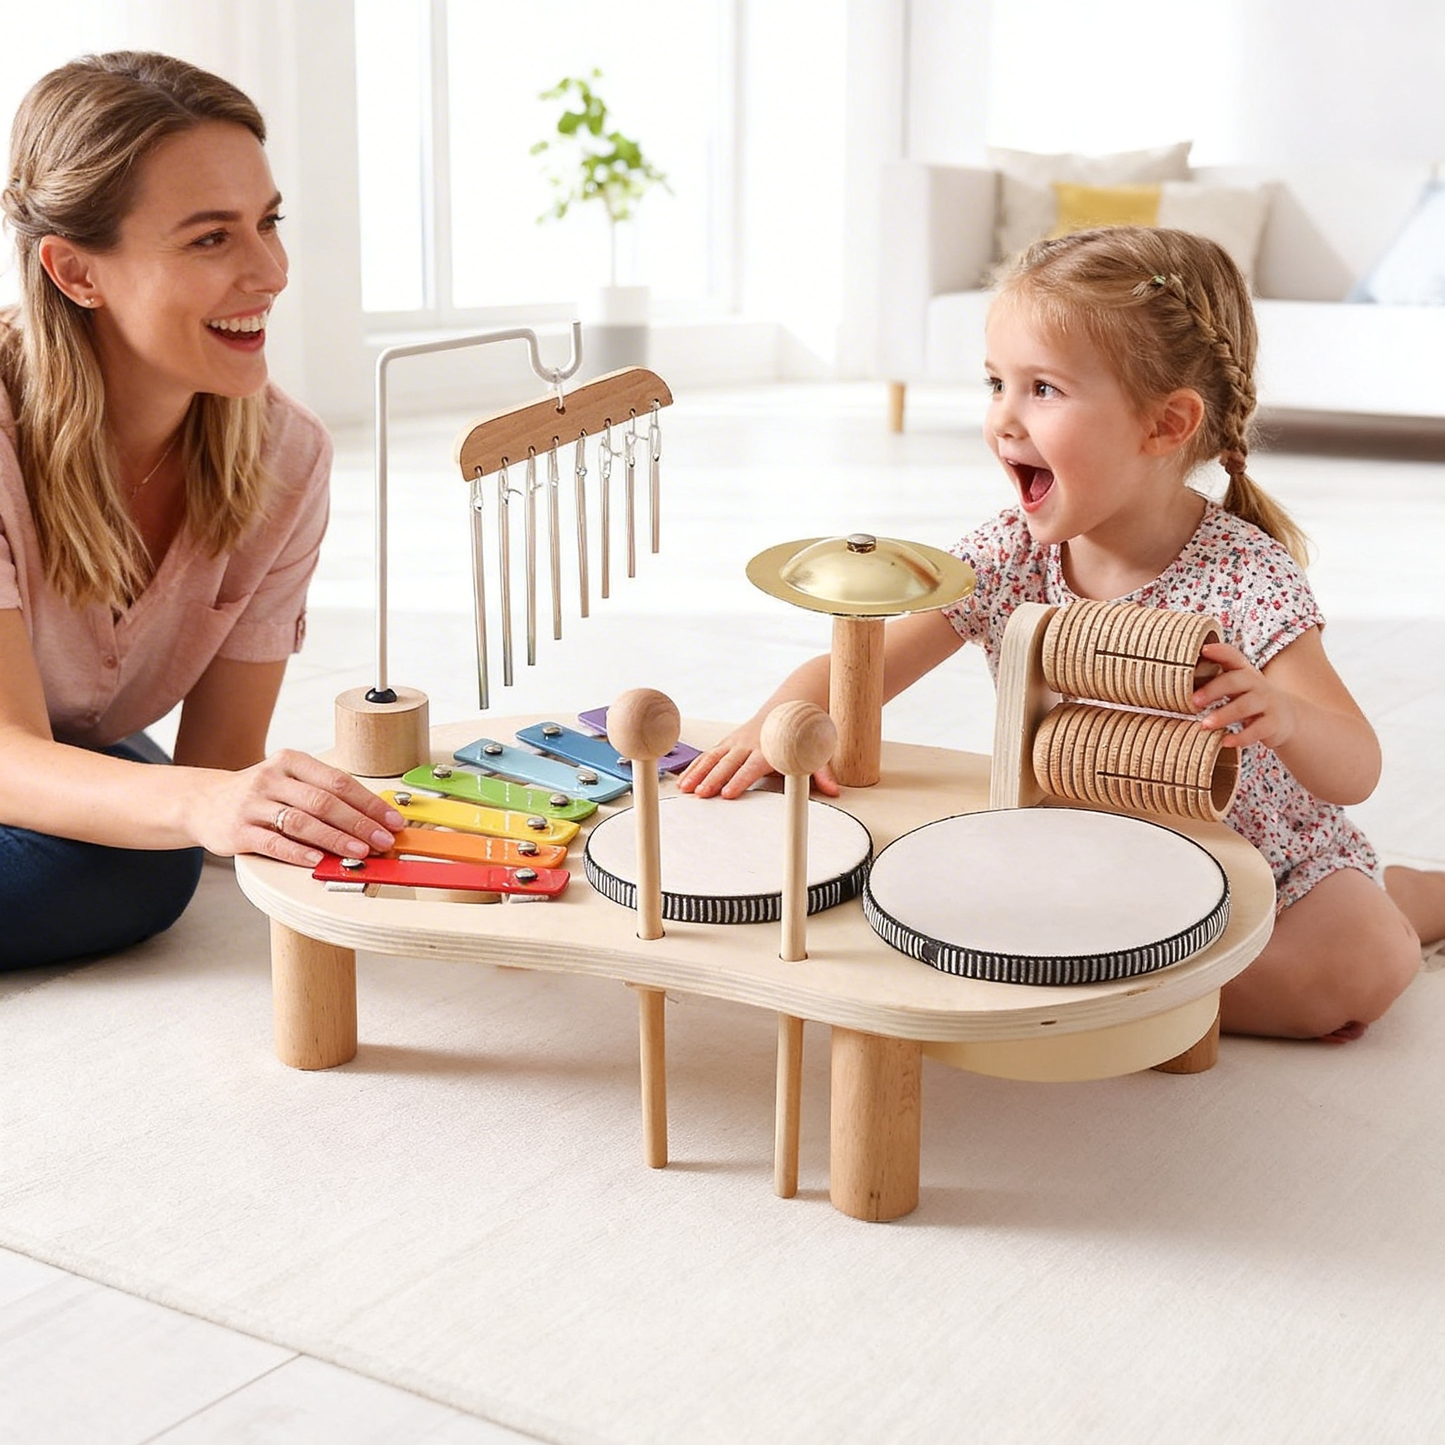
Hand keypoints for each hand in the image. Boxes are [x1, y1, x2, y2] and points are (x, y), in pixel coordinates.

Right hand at [190, 748, 404, 865]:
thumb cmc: (259, 795)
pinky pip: (273, 843)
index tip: (392, 820)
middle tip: (383, 839)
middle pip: (324, 801)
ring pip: (301, 822)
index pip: (339, 781)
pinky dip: (298, 853)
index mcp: (291, 761)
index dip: (369, 802)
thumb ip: (324, 794)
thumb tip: (372, 818)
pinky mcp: (238, 830)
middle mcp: (271, 778)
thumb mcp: (289, 782)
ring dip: (335, 839)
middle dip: (359, 823)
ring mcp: (253, 804)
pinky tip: (318, 860)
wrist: (202, 802)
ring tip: (360, 851)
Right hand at [677, 722, 839, 799]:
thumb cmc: (802, 733)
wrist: (791, 705)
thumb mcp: (816, 752)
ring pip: (713, 757)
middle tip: (702, 794)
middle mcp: (750, 743)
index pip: (752, 767)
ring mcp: (737, 741)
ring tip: (686, 789)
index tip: (728, 793)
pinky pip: (708, 755)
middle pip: (728, 764)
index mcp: (769, 748)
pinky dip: (695, 766)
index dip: (740, 780)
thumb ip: (821, 773)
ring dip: (698, 773)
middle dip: (713, 779)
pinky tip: (684, 781)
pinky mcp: (728, 741)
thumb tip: (835, 791)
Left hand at [1191, 641, 1298, 749]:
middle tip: (1193, 702)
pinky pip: (1258, 730)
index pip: (1233, 657)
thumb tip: (1175, 682)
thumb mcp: (1237, 687)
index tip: (1203, 650)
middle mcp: (1257, 684)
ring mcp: (1268, 703)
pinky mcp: (1274, 723)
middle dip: (1214, 690)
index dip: (1220, 652)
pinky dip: (1241, 737)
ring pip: (1246, 706)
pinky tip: (1225, 742)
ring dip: (1223, 715)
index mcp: (1244, 672)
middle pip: (1236, 681)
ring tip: (1204, 725)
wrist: (1287, 718)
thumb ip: (1215, 681)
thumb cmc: (1251, 699)